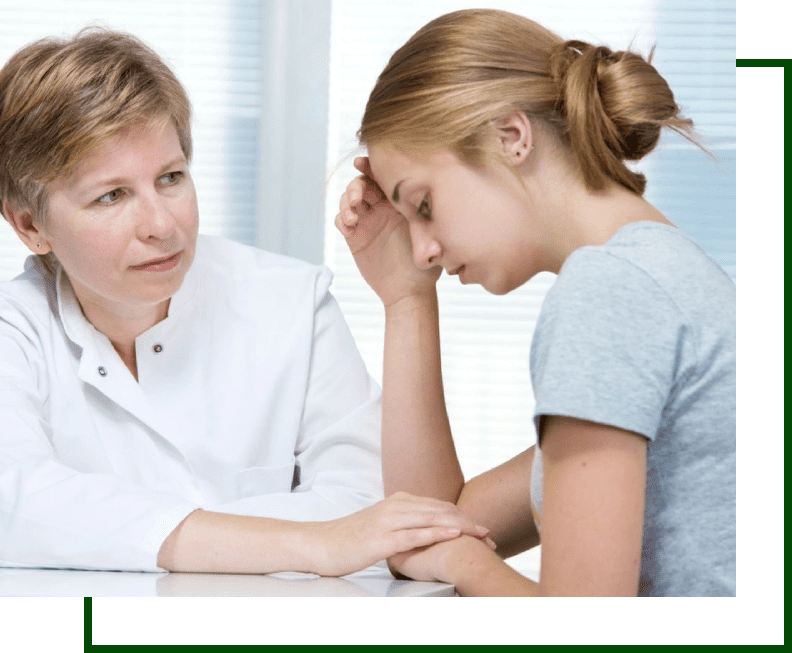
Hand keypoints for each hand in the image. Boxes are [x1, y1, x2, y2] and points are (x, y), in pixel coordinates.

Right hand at [310, 491, 490, 576]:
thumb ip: (403, 525)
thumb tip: (423, 531)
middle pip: (441, 511)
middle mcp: (396, 506)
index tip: (481, 529)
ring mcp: (389, 521)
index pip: (438, 507)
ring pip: (432, 519)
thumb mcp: (381, 527)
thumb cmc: (349, 539)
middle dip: (468, 523)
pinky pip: (414, 534)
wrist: (319, 544)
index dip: (462, 517)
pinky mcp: (382, 538)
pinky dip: (437, 533)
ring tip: (481, 534)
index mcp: (397, 502)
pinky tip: (453, 535)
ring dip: (460, 527)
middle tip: (490, 535)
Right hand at [335, 157, 440, 306]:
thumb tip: (424, 193)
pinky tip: (350, 225)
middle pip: (362, 184)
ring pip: (348, 200)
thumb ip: (421, 214)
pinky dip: (342, 218)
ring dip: (346, 202)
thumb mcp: (428, 236)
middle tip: (357, 198)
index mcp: (400, 202)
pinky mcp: (355, 237)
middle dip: (356, 186)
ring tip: (353, 216)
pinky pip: (341, 221)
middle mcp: (382, 208)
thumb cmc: (425, 264)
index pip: (382, 178)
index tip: (361, 163)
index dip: (370, 167)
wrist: (411, 291)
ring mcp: (367, 222)